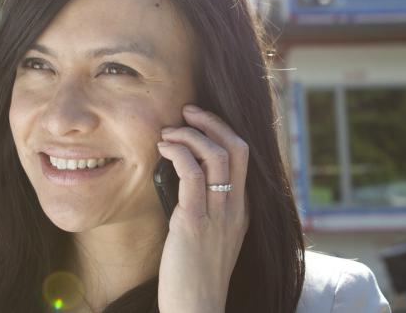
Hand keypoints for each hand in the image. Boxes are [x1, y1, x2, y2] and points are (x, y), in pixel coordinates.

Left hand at [156, 104, 249, 312]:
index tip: (197, 121)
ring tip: (167, 133)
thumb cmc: (194, 276)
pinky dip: (178, 153)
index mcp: (241, 210)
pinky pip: (192, 174)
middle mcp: (235, 208)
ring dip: (189, 134)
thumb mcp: (209, 237)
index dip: (221, 130)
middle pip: (237, 147)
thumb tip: (181, 177)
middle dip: (212, 121)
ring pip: (216, 155)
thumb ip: (204, 207)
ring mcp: (218, 215)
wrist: (197, 309)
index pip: (242, 156)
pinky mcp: (194, 224)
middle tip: (187, 111)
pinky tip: (162, 150)